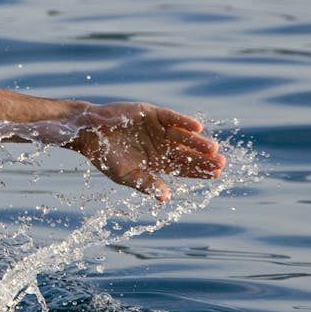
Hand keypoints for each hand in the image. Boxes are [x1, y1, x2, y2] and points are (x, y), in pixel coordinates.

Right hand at [74, 102, 224, 200]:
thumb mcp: (126, 175)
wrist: (89, 133)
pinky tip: (197, 127)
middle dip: (204, 158)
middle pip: (187, 153)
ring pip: (183, 136)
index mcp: (157, 162)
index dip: (199, 171)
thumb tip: (165, 198)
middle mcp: (161, 145)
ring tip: (213, 149)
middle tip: (221, 163)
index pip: (183, 168)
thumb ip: (146, 184)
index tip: (216, 175)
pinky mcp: (153, 113)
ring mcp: (158, 128)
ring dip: (197, 142)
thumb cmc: (105, 157)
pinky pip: (172, 118)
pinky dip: (184, 122)